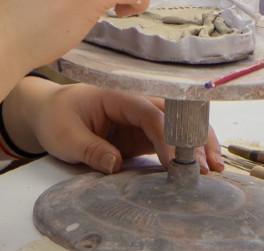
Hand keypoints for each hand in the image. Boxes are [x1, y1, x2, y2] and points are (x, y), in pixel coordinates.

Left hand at [24, 84, 221, 174]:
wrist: (49, 113)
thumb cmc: (56, 117)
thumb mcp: (66, 136)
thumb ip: (90, 150)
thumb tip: (115, 164)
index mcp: (116, 95)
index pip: (148, 112)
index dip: (166, 135)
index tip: (175, 161)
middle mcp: (135, 101)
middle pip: (173, 114)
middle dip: (193, 137)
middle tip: (205, 166)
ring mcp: (141, 117)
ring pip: (179, 125)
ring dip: (198, 143)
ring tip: (214, 167)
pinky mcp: (143, 133)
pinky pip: (171, 139)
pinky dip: (188, 150)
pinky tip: (203, 165)